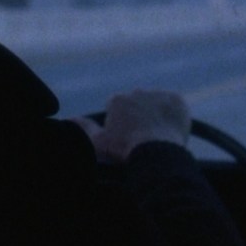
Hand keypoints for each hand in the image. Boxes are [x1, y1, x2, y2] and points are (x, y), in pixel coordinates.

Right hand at [71, 89, 191, 162]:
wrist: (156, 153)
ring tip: (158, 136)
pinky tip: (170, 130)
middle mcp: (137, 91)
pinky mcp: (177, 100)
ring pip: (156, 103)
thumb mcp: (98, 142)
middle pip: (137, 104)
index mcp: (117, 99)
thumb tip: (69, 119)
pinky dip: (173, 114)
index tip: (127, 139)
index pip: (118, 108)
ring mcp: (158, 94)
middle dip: (139, 116)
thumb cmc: (124, 150)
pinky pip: (174, 104)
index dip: (122, 124)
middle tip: (143, 139)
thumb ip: (84, 128)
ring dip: (156, 114)